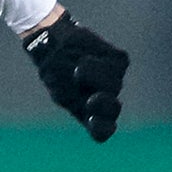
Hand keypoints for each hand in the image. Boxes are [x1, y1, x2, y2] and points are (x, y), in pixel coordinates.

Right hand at [22, 7, 127, 141]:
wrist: (53, 42)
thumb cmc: (53, 68)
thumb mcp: (58, 87)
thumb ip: (74, 93)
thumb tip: (86, 90)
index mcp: (87, 112)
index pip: (101, 129)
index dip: (100, 128)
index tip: (91, 121)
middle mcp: (105, 99)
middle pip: (112, 109)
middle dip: (102, 105)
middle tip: (92, 99)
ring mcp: (114, 81)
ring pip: (112, 84)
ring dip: (93, 77)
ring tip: (77, 68)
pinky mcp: (118, 61)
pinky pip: (113, 66)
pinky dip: (96, 63)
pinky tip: (85, 57)